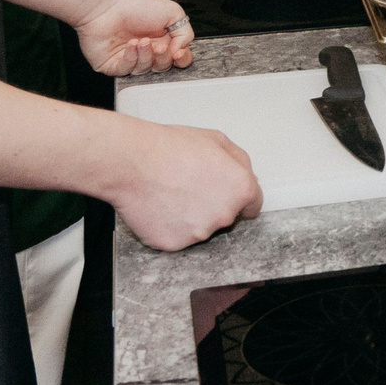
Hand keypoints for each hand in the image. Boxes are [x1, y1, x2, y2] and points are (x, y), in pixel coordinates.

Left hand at [75, 0, 196, 77]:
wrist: (108, 6)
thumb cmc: (136, 5)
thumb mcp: (173, 12)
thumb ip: (186, 33)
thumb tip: (182, 51)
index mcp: (162, 39)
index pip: (177, 59)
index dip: (181, 59)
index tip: (178, 53)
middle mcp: (147, 51)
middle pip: (163, 67)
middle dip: (163, 58)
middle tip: (159, 46)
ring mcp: (130, 58)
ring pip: (144, 70)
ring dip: (146, 56)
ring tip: (142, 41)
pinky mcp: (113, 65)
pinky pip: (126, 70)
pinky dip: (131, 59)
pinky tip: (130, 45)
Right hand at [113, 122, 261, 250]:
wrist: (133, 162)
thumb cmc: (170, 148)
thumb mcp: (216, 140)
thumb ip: (239, 161)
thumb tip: (245, 176)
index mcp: (240, 190)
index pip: (252, 206)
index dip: (240, 199)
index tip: (228, 197)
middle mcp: (224, 216)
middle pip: (225, 218)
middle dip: (212, 205)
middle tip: (189, 186)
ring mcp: (198, 233)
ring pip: (200, 229)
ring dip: (190, 217)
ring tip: (170, 193)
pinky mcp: (173, 245)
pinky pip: (175, 237)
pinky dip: (168, 226)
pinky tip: (159, 206)